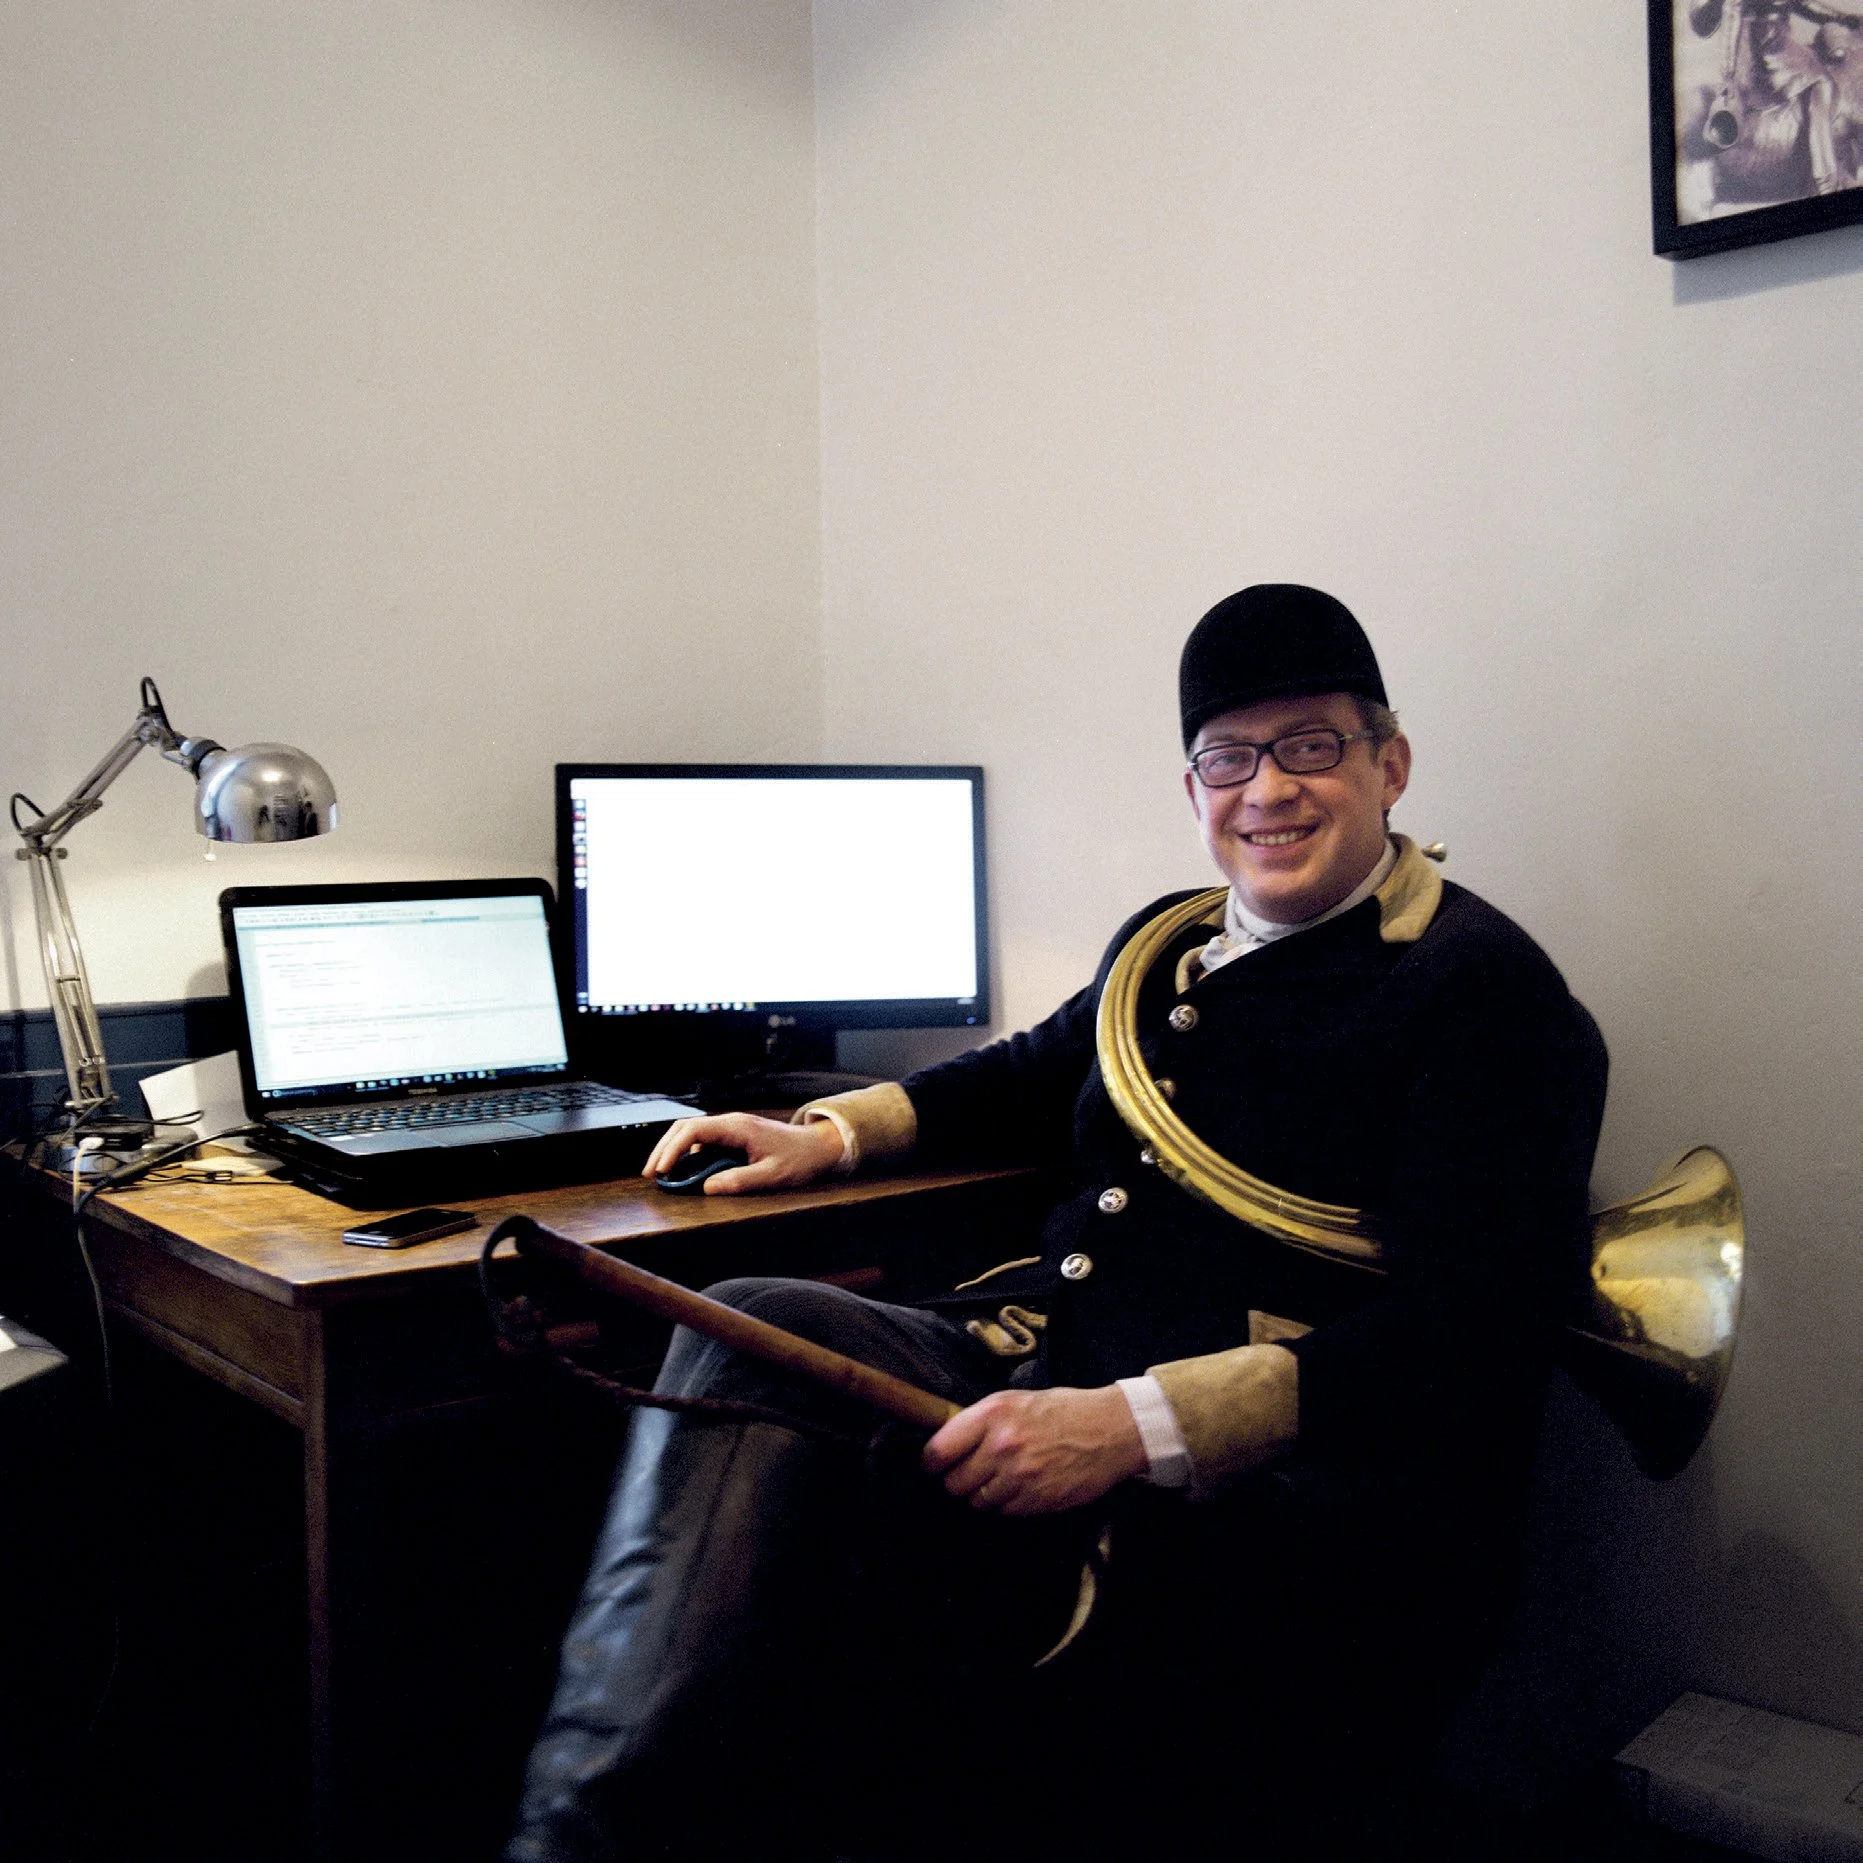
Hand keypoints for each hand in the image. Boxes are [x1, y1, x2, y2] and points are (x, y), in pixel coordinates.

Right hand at [641, 1112, 844, 1195]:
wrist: (818, 1147)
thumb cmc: (799, 1159)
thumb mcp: (772, 1175)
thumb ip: (740, 1181)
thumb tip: (707, 1188)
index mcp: (737, 1127)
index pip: (694, 1130)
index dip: (673, 1149)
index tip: (661, 1170)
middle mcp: (730, 1123)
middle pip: (685, 1128)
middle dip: (664, 1148)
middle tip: (650, 1174)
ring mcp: (731, 1129)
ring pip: (691, 1133)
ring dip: (673, 1150)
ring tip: (660, 1174)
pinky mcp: (732, 1138)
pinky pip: (703, 1142)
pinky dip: (687, 1155)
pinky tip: (682, 1171)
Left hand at [921, 1385, 1147, 1515]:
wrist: (1110, 1430)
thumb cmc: (1062, 1410)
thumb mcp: (1016, 1401)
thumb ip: (981, 1421)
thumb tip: (946, 1444)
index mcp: (993, 1414)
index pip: (939, 1450)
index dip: (931, 1462)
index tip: (935, 1465)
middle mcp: (1002, 1445)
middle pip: (954, 1482)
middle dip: (958, 1480)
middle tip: (971, 1473)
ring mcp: (1020, 1477)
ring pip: (977, 1501)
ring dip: (983, 1495)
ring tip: (1001, 1479)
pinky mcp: (1037, 1500)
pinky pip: (1003, 1512)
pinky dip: (1006, 1505)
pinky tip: (1021, 1487)